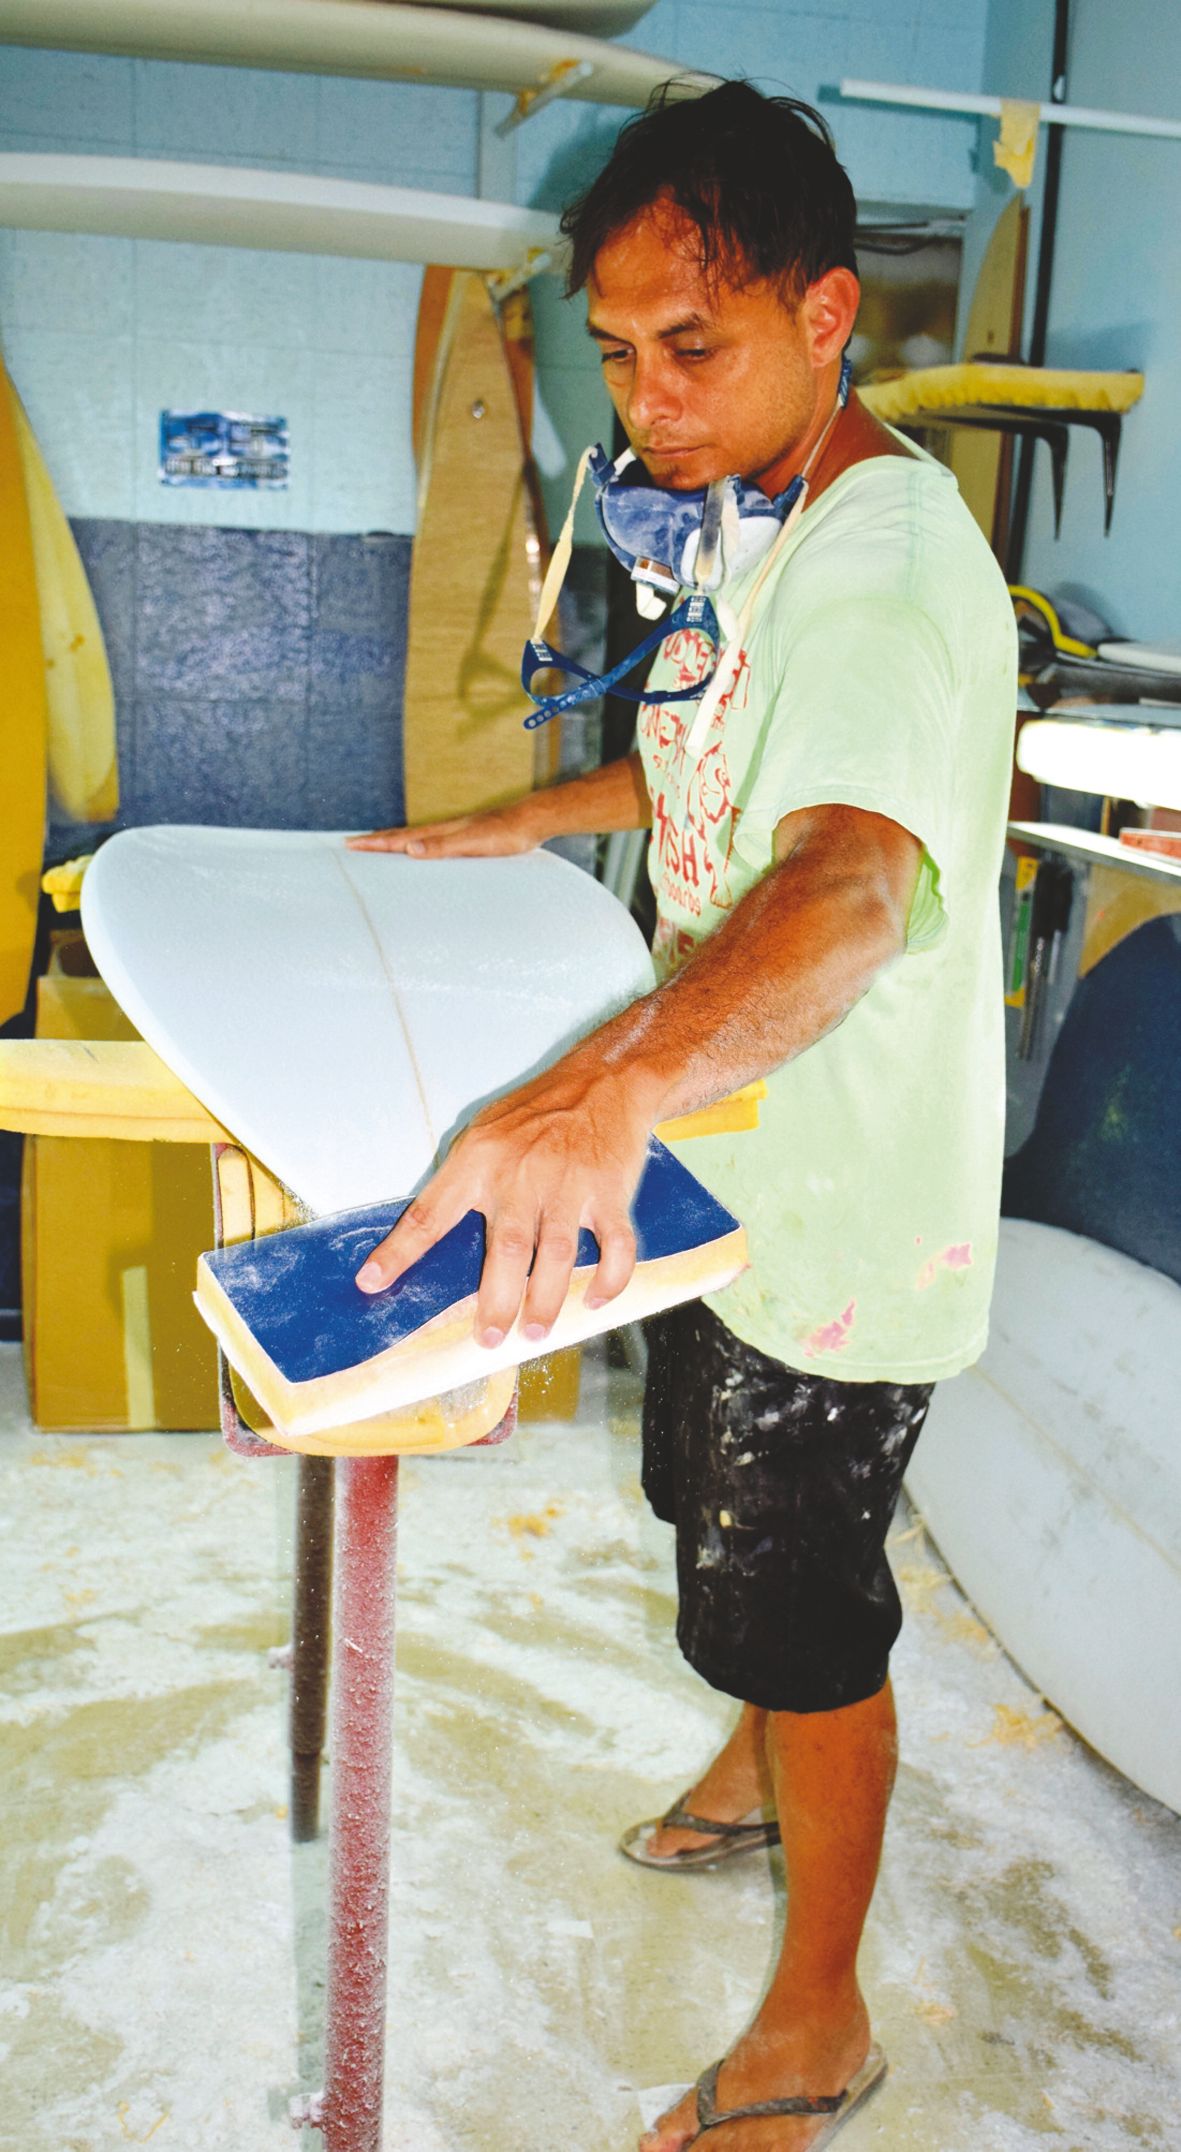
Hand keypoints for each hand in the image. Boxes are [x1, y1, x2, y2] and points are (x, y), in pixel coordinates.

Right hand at [346, 800, 540, 858]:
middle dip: (376, 841)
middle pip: (401, 836)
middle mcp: (442, 831)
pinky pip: (431, 843)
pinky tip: (421, 851)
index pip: (399, 839)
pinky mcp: (466, 839)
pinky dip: (416, 846)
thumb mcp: (471, 843)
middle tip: (352, 844)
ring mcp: (453, 833)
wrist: (530, 822)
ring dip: (393, 842)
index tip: (350, 845)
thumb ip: (441, 846)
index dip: (375, 843)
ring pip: (415, 839)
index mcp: (439, 833)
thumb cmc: (503, 835)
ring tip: (378, 845)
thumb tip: (409, 848)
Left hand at [354, 1058, 658, 1345]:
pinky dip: (609, 1279)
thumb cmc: (538, 1111)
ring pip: (558, 1257)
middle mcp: (522, 1176)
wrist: (605, 1081)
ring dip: (547, 1302)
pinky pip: (615, 1246)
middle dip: (497, 1302)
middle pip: (506, 1251)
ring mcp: (569, 1186)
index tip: (371, 1282)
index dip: (398, 1252)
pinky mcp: (609, 1193)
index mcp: (479, 1161)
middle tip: (489, 1338)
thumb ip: (461, 1180)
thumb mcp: (484, 1131)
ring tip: (534, 1332)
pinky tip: (595, 1299)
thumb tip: (432, 1234)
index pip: (429, 1214)